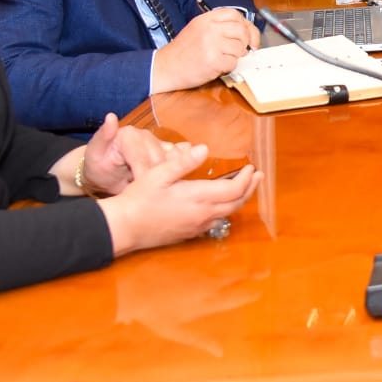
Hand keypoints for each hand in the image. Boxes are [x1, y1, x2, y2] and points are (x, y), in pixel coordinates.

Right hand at [97, 142, 262, 256]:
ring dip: (239, 199)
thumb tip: (204, 149)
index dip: (246, 178)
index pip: (234, 190)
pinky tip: (221, 203)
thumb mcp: (159, 174)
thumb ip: (184, 162)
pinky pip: (215, 221)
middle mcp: (202, 214)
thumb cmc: (140, 198)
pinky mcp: (189, 233)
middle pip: (237, 203)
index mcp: (198, 198)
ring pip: (227, 213)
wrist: (125, 227)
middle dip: (250, 188)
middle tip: (257, 176)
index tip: (251, 167)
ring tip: (244, 187)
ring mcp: (197, 226)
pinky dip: (225, 210)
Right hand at [153, 9, 258, 91]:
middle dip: (245, 42)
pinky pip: (233, 63)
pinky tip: (217, 67)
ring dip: (235, 57)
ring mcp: (211, 44)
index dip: (245, 25)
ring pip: (239, 48)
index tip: (247, 35)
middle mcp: (209, 29)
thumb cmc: (183, 51)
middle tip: (240, 50)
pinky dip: (228, 67)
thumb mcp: (198, 29)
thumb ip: (219, 27)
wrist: (165, 67)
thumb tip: (246, 32)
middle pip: (242, 30)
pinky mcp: (213, 61)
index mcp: (206, 19)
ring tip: (222, 59)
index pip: (235, 15)